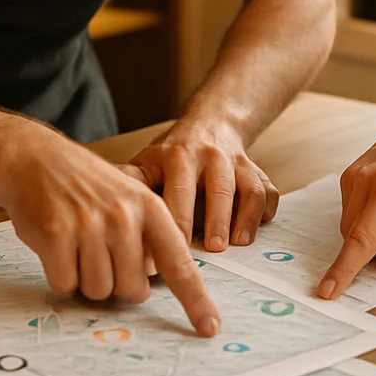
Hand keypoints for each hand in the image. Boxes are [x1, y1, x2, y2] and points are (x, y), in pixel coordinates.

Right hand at [0, 125, 219, 336]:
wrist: (34, 159)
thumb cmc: (85, 186)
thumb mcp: (128, 199)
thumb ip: (147, 238)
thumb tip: (153, 288)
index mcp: (150, 208)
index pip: (179, 263)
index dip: (195, 300)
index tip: (209, 327)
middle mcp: (124, 217)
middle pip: (133, 291)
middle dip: (116, 284)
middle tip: (100, 254)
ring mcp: (89, 225)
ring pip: (98, 291)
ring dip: (85, 280)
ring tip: (76, 245)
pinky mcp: (56, 235)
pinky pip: (65, 284)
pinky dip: (60, 276)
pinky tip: (56, 247)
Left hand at [121, 118, 279, 251]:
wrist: (211, 124)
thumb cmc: (173, 156)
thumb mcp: (147, 162)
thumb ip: (130, 183)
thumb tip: (107, 212)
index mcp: (179, 156)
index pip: (179, 191)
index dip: (177, 223)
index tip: (172, 251)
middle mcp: (212, 156)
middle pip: (219, 189)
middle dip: (216, 220)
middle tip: (213, 250)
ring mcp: (238, 162)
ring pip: (248, 189)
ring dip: (244, 218)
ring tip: (237, 244)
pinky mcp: (257, 171)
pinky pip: (268, 191)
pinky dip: (265, 212)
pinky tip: (254, 229)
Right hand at [317, 101, 375, 299]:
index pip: (365, 237)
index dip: (346, 269)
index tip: (328, 291)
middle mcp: (366, 179)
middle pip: (354, 236)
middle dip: (368, 252)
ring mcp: (352, 176)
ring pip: (349, 227)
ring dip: (368, 234)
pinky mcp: (346, 176)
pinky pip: (349, 213)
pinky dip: (364, 220)